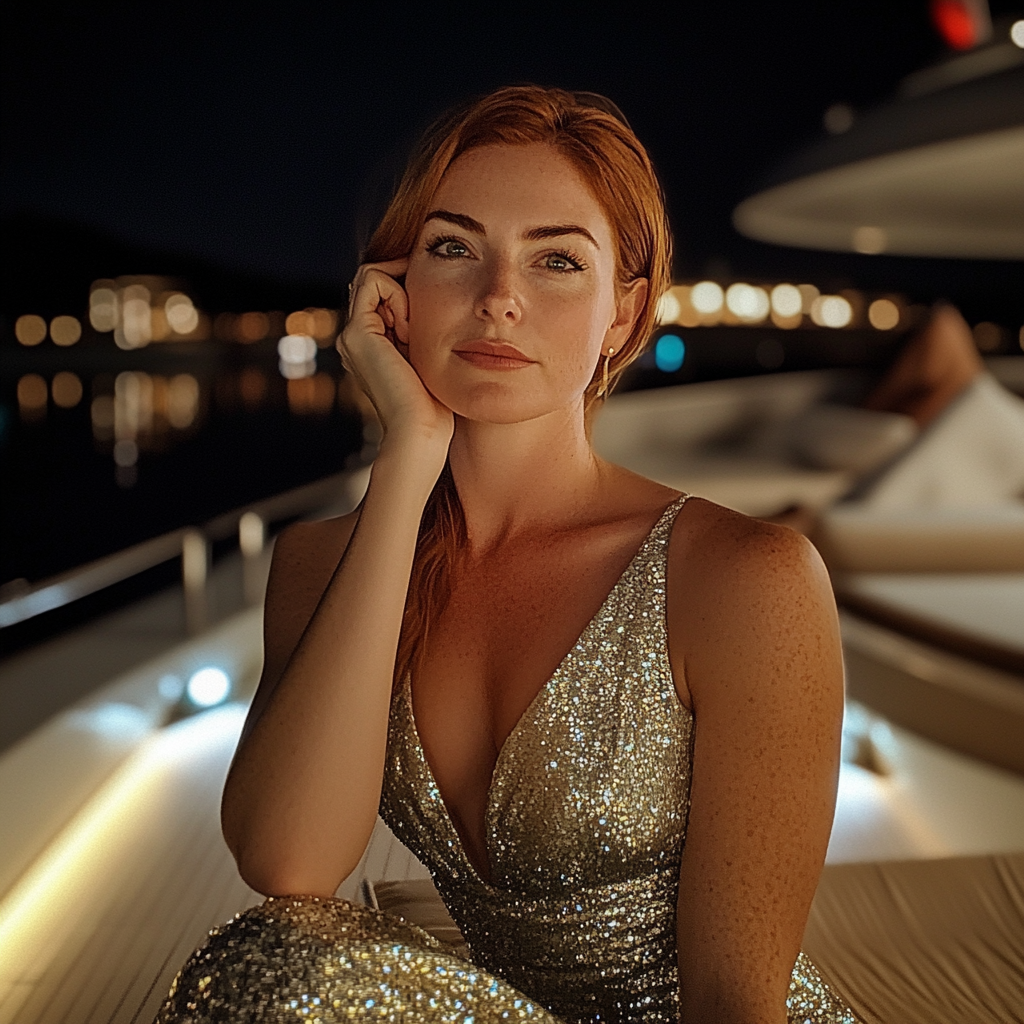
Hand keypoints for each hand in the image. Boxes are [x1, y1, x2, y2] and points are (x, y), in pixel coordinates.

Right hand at [339, 258, 453, 468]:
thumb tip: (434, 296)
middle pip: (377, 280)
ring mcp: (352, 335)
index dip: (408, 288)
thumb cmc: (435, 402)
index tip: (432, 315)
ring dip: (403, 293)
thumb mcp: (430, 354)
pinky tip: (410, 328)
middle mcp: (356, 337)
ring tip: (415, 331)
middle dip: (406, 287)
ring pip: (374, 276)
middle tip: (423, 324)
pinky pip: (374, 281)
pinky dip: (398, 294)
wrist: (421, 431)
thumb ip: (422, 329)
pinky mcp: (356, 333)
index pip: (383, 289)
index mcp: (371, 343)